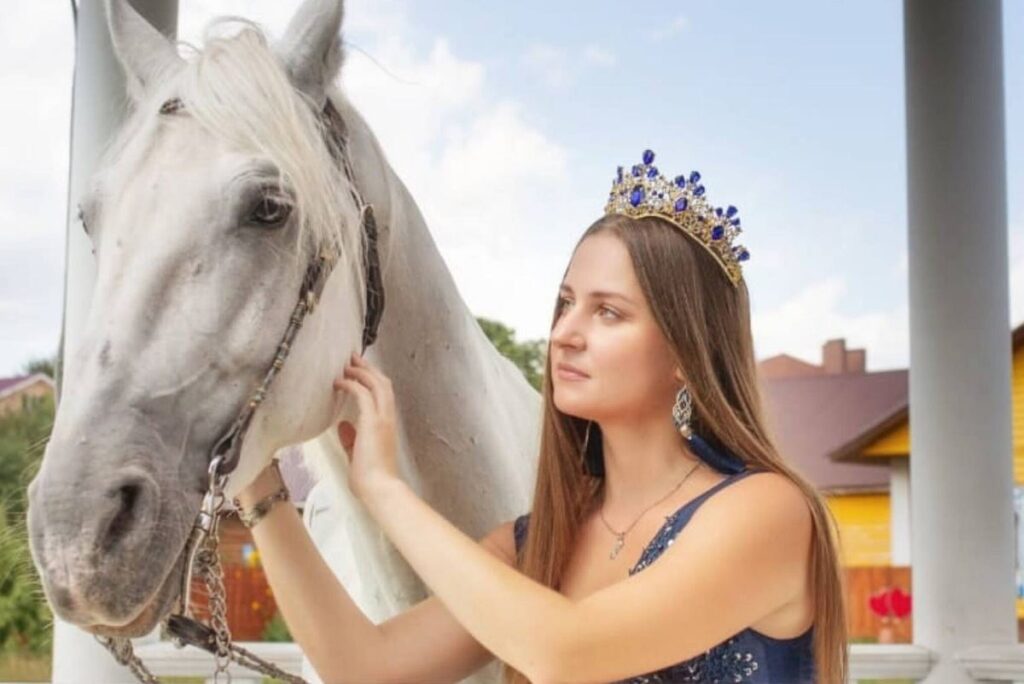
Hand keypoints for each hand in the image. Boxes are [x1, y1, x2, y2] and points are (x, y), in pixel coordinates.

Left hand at [332, 351, 400, 501]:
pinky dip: (351, 384)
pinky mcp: (373, 422)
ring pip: (376, 384)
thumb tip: (343, 425)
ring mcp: (382, 419)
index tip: (358, 369)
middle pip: (382, 382)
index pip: (383, 394)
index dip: (372, 378)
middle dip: (367, 368)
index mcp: (386, 424)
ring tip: (347, 363)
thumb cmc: (370, 477)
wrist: (379, 488)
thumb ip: (352, 438)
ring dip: (361, 371)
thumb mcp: (357, 453)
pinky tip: (339, 382)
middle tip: (353, 357)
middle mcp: (387, 417)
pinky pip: (362, 394)